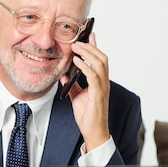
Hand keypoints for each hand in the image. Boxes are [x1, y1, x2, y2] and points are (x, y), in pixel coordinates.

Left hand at [61, 32, 110, 151]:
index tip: (89, 35)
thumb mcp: (76, 96)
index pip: (100, 59)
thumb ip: (72, 84)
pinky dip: (85, 66)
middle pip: (102, 58)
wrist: (93, 132)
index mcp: (100, 81)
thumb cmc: (87, 115)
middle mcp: (104, 82)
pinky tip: (77, 62)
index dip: (95, 46)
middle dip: (90, 47)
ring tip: (76, 47)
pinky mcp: (98, 94)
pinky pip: (93, 76)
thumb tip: (63, 74)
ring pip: (100, 63)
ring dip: (87, 53)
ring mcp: (102, 88)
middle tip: (78, 40)